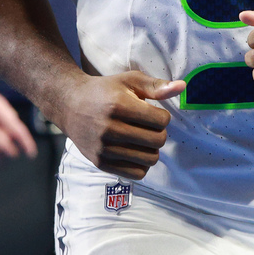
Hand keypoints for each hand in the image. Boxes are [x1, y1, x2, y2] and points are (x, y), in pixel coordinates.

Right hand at [61, 71, 185, 179]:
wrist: (70, 104)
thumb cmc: (105, 90)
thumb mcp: (129, 80)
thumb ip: (156, 86)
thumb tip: (182, 87)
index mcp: (119, 105)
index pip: (161, 121)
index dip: (163, 116)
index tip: (153, 113)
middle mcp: (110, 128)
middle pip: (157, 141)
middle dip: (159, 133)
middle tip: (149, 126)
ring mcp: (104, 148)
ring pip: (149, 159)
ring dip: (151, 149)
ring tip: (142, 138)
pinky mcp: (100, 162)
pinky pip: (136, 173)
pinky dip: (141, 164)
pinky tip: (135, 150)